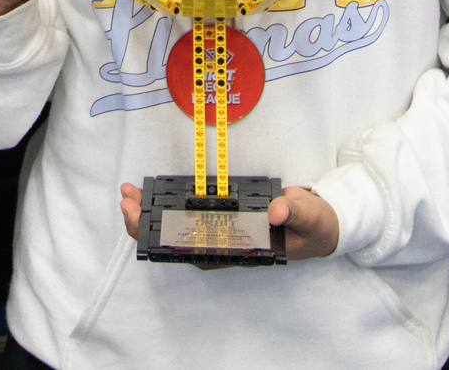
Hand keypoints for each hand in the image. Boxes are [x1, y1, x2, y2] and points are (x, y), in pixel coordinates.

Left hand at [118, 181, 338, 263]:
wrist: (323, 224)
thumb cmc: (314, 224)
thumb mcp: (310, 216)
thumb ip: (295, 212)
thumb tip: (276, 211)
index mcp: (247, 251)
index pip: (204, 251)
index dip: (173, 240)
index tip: (152, 225)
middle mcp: (230, 247)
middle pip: (181, 244)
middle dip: (149, 226)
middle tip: (126, 204)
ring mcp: (224, 234)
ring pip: (180, 232)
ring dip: (152, 217)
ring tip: (127, 197)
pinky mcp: (224, 220)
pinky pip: (189, 219)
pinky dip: (167, 209)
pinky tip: (150, 197)